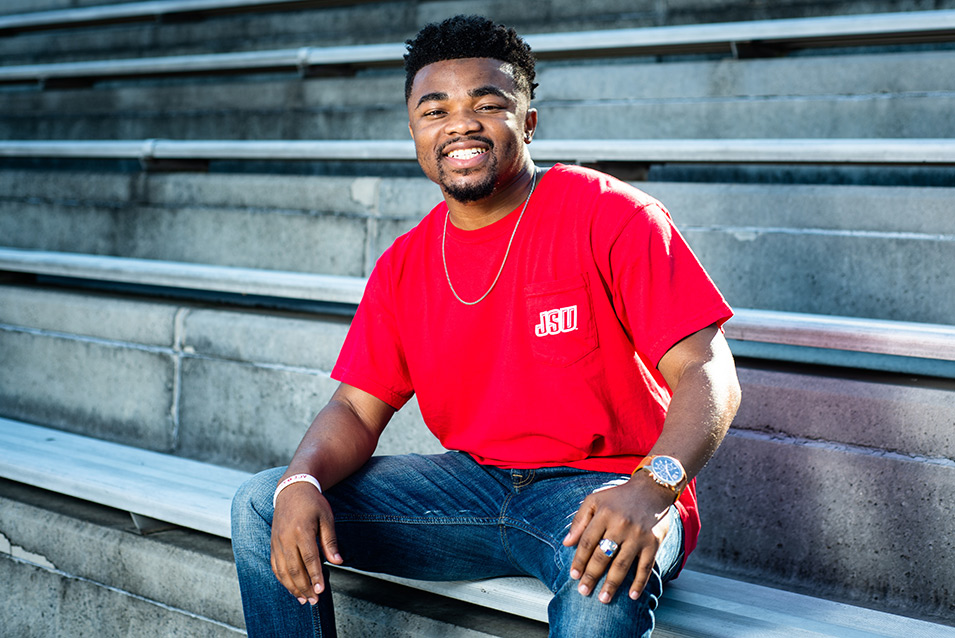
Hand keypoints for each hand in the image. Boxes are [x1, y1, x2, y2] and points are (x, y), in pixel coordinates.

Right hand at [270, 482, 342, 604]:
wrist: (291, 490)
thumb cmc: (312, 503)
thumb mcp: (327, 517)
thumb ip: (330, 541)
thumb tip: (338, 561)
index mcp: (302, 531)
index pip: (309, 559)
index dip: (315, 576)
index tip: (321, 590)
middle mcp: (286, 538)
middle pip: (294, 569)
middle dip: (305, 587)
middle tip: (314, 601)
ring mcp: (277, 542)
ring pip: (283, 571)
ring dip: (293, 588)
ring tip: (303, 599)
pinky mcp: (273, 544)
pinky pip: (275, 566)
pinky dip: (282, 579)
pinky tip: (291, 588)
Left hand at [562, 475, 673, 602]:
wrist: (651, 489)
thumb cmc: (619, 497)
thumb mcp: (595, 500)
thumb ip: (579, 520)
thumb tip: (566, 543)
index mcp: (603, 513)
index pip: (587, 541)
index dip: (579, 560)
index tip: (573, 575)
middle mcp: (620, 524)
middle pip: (602, 555)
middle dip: (591, 575)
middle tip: (583, 591)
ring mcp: (638, 535)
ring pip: (622, 564)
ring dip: (612, 584)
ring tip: (603, 598)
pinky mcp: (653, 542)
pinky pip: (645, 566)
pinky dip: (639, 582)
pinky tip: (632, 595)